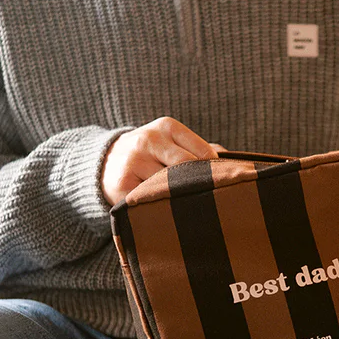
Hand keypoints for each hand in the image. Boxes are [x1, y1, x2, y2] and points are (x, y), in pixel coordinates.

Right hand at [101, 116, 223, 206]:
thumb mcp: (171, 142)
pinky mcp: (122, 185)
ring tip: (188, 208)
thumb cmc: (151, 155)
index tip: (218, 185)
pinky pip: (149, 201)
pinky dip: (160, 208)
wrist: (104, 163)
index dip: (213, 171)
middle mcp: (149, 140)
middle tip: (208, 201)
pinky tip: (166, 212)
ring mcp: (133, 162)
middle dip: (198, 186)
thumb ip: (199, 149)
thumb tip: (234, 161)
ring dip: (180, 199)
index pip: (203, 152)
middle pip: (188, 169)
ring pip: (169, 187)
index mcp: (167, 126)